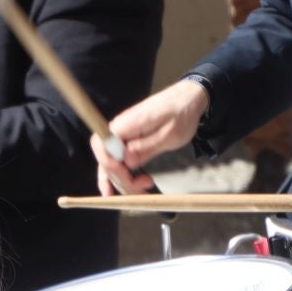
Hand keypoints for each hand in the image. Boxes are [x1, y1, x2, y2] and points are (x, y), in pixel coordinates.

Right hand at [94, 80, 208, 194]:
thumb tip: (127, 161)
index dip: (112, 167)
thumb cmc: (181, 114)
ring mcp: (120, 137)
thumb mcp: (169, 133)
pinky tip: (113, 192)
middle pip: (106, 161)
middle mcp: (117, 131)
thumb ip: (146, 147)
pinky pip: (115, 162)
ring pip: (110, 165)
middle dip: (122, 180)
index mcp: (125, 125)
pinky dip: (115, 178)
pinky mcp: (126, 143)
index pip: (104, 149)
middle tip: (144, 188)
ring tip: (142, 191)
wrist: (187, 99)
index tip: (130, 176)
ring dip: (122, 182)